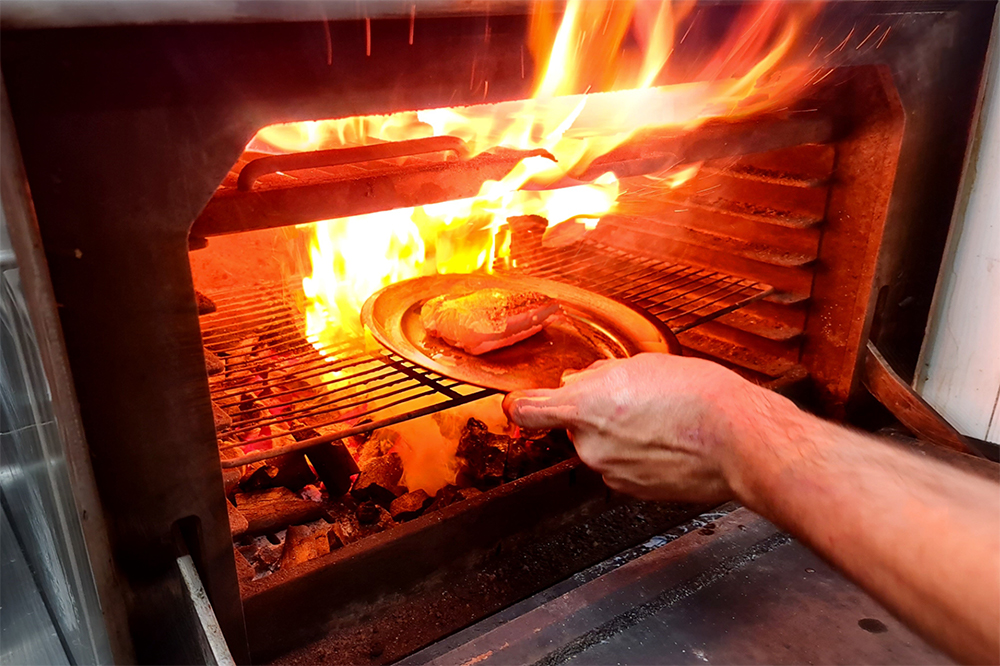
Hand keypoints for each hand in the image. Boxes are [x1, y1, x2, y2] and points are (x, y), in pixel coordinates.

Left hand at [503, 353, 787, 502]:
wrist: (740, 440)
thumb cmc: (699, 396)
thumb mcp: (643, 365)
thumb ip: (599, 376)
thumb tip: (578, 382)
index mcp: (585, 407)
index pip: (529, 411)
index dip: (521, 404)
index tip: (517, 401)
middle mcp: (591, 446)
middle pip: (574, 426)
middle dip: (594, 412)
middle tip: (633, 397)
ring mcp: (612, 472)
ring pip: (600, 448)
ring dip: (618, 435)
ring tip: (660, 419)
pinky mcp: (633, 491)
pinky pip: (622, 467)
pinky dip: (636, 456)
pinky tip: (667, 440)